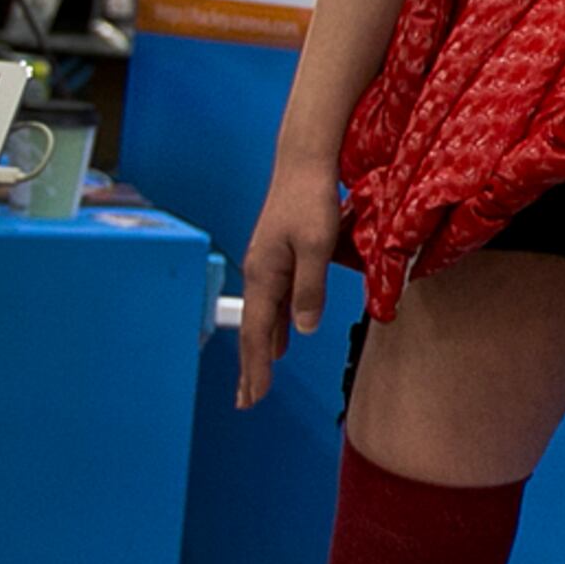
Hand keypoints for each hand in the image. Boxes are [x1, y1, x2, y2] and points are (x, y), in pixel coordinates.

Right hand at [236, 164, 345, 408]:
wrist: (303, 162)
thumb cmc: (311, 199)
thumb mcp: (317, 246)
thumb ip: (310, 288)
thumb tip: (304, 329)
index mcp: (264, 274)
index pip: (256, 332)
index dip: (256, 366)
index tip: (254, 396)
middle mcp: (259, 273)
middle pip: (252, 330)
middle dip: (250, 367)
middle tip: (247, 401)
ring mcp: (267, 266)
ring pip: (261, 318)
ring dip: (260, 350)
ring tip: (257, 380)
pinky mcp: (278, 257)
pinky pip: (272, 302)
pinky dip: (273, 327)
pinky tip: (281, 338)